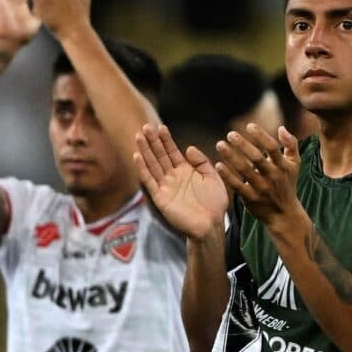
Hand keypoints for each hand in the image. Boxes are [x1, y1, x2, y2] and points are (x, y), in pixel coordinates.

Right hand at [134, 124, 227, 242]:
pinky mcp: (160, 198)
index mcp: (185, 171)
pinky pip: (150, 181)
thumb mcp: (212, 177)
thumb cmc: (214, 203)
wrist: (211, 225)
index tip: (161, 127)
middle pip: (160, 156)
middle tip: (146, 126)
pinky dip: (143, 169)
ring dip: (145, 151)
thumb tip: (187, 148)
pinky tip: (137, 156)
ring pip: (153, 165)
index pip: (172, 152)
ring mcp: (165, 187)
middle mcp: (173, 177)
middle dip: (153, 141)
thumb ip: (201, 162)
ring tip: (139, 136)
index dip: (166, 140)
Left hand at [207, 124, 303, 226]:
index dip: (261, 136)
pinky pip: (237, 186)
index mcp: (283, 166)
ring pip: (245, 171)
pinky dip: (228, 176)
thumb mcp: (295, 164)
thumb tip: (281, 127)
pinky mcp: (251, 199)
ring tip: (220, 145)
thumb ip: (291, 144)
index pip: (272, 148)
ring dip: (231, 157)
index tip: (249, 125)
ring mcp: (262, 189)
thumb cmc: (287, 184)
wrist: (284, 214)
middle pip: (257, 158)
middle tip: (230, 134)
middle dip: (243, 145)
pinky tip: (218, 165)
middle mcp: (273, 177)